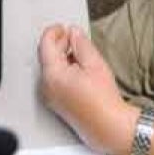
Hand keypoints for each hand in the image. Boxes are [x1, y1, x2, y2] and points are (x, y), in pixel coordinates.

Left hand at [38, 25, 135, 154]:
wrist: (108, 127)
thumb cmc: (103, 99)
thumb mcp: (94, 63)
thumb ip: (81, 44)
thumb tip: (73, 33)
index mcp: (52, 75)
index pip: (45, 45)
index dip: (53, 32)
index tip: (62, 27)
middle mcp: (46, 87)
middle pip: (46, 57)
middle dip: (58, 44)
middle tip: (73, 37)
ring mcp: (50, 97)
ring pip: (50, 68)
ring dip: (61, 57)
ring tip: (79, 52)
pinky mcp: (56, 104)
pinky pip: (54, 80)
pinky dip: (62, 70)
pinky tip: (78, 68)